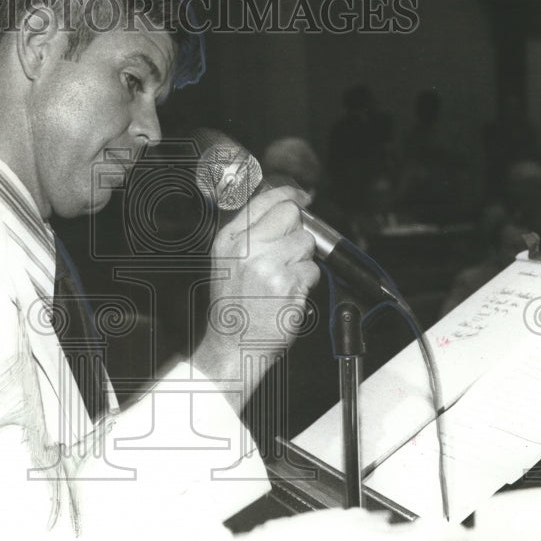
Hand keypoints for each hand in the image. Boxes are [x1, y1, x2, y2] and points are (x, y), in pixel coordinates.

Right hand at [193, 185, 320, 411]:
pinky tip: (287, 295)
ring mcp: (267, 265)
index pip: (266, 200)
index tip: (303, 196)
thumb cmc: (234, 307)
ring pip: (305, 244)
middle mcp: (246, 248)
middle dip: (297, 232)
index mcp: (229, 239)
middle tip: (288, 254)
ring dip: (303, 262)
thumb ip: (252, 233)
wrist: (233, 346)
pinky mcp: (287, 284)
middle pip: (291, 215)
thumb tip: (286, 207)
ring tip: (283, 280)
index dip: (290, 194)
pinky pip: (312, 271)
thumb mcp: (229, 262)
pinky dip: (306, 283)